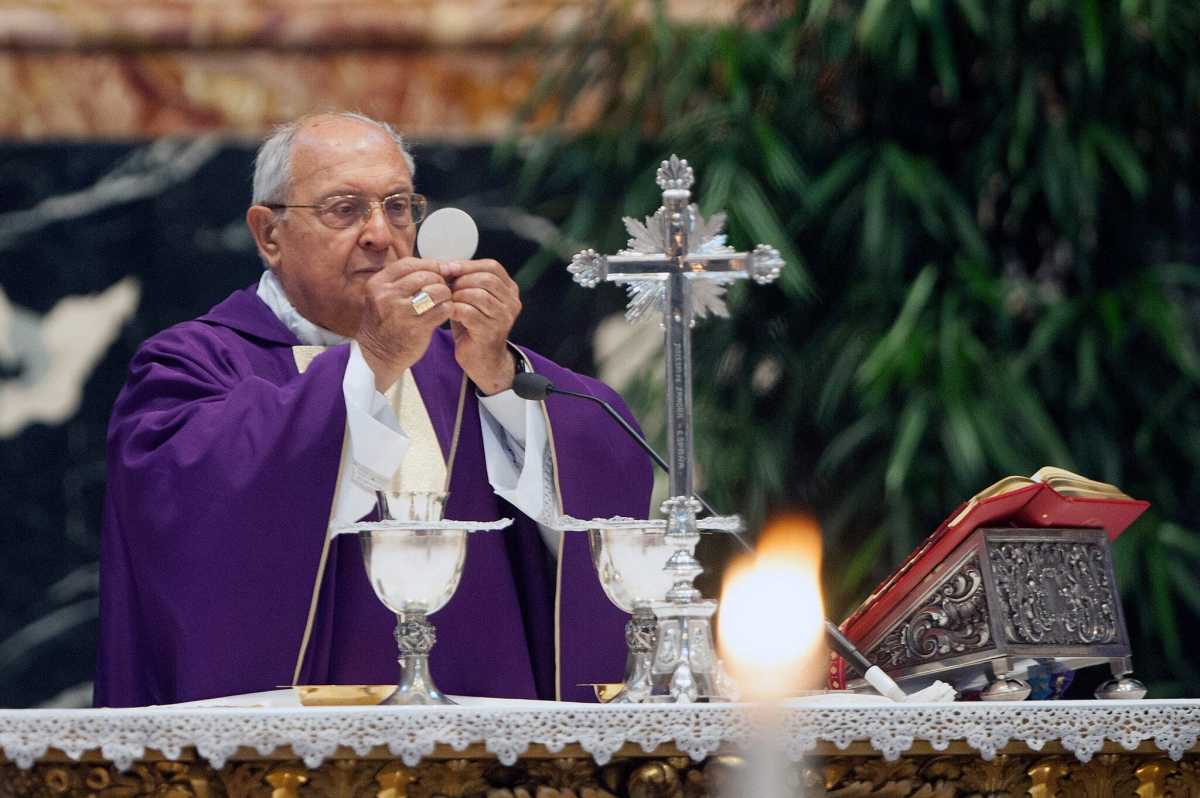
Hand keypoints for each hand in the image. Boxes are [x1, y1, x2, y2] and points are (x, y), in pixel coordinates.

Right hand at [355, 258, 451, 390]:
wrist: (378, 355)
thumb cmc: (387, 322)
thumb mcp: (385, 295)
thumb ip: (408, 279)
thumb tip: (446, 265)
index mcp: (378, 284)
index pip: (410, 263)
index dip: (429, 265)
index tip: (439, 271)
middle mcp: (387, 296)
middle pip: (426, 275)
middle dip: (439, 280)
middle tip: (441, 289)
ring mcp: (401, 313)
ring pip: (437, 291)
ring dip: (445, 294)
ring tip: (442, 300)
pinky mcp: (416, 328)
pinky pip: (442, 309)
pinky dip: (448, 308)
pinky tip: (443, 312)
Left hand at [442, 259, 521, 393]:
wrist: (482, 360)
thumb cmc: (474, 326)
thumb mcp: (474, 299)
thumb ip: (467, 281)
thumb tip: (447, 264)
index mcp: (510, 290)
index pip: (492, 267)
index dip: (468, 264)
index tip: (448, 268)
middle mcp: (512, 303)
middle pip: (486, 278)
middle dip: (461, 280)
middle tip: (447, 288)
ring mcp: (504, 318)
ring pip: (478, 294)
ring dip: (457, 296)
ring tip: (449, 302)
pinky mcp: (491, 332)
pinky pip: (469, 312)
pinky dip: (454, 310)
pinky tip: (449, 313)